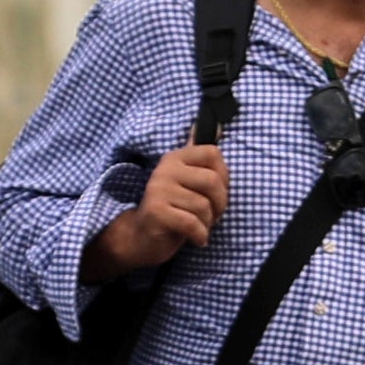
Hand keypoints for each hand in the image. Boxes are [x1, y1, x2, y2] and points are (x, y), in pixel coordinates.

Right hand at [97, 140, 229, 274]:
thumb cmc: (172, 209)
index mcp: (175, 157)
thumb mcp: (187, 181)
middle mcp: (165, 169)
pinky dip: (200, 236)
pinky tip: (196, 239)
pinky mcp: (156, 212)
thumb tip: (217, 126)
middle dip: (219, 204)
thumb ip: (200, 156)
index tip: (215, 193)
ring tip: (198, 227)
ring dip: (207, 224)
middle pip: (212, 181)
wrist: (141, 237)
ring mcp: (158, 190)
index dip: (224, 176)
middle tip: (210, 215)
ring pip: (203, 206)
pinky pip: (192, 224)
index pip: (213, 153)